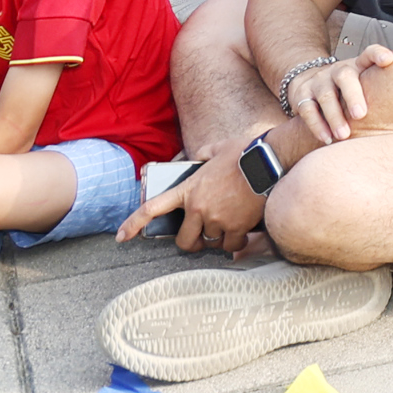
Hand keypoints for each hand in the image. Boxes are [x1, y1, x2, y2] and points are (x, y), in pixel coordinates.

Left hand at [124, 143, 270, 254]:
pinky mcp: (237, 226)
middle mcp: (198, 208)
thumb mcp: (218, 148)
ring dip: (218, 239)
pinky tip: (243, 233)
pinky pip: (232, 245)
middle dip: (192, 242)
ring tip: (229, 228)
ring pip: (211, 243)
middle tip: (201, 238)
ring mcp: (217, 219)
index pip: (152, 209)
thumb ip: (203, 155)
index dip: (133, 224)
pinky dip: (236, 242)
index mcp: (188, 189)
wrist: (269, 160)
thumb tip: (199, 157)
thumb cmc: (246, 152)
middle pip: (184, 241)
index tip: (122, 237)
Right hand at [288, 43, 392, 145]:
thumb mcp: (368, 83)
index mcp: (358, 65)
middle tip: (362, 115)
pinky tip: (327, 139)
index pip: (369, 53)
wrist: (311, 82)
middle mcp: (338, 70)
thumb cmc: (351, 89)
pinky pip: (307, 110)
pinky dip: (317, 126)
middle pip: (345, 77)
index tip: (390, 60)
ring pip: (325, 96)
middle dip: (353, 96)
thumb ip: (388, 89)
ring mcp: (319, 81)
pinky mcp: (302, 95)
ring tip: (344, 135)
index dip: (378, 54)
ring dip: (334, 117)